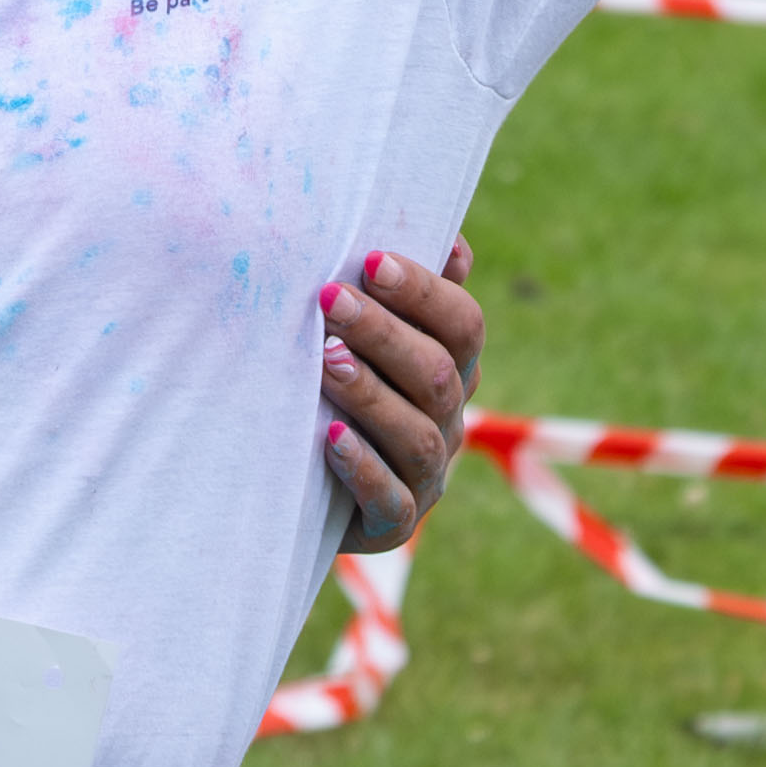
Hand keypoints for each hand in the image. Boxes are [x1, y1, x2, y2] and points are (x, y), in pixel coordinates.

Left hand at [318, 242, 484, 549]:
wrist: (303, 485)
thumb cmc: (334, 387)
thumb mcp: (364, 337)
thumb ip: (403, 295)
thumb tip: (453, 243)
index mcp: (450, 367)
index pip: (462, 324)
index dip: (424, 291)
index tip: (370, 260)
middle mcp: (447, 419)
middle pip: (437, 373)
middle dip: (383, 332)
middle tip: (328, 298)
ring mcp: (425, 475)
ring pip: (417, 434)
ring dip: (371, 393)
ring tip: (325, 361)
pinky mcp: (393, 523)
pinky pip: (390, 499)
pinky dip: (363, 467)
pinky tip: (329, 438)